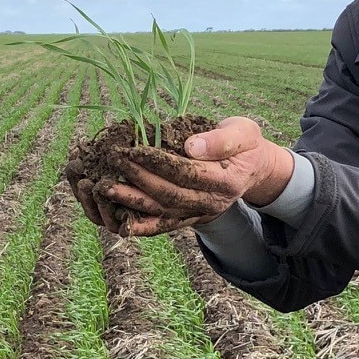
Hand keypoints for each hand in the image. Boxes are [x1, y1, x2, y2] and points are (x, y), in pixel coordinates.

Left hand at [101, 116, 294, 236]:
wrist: (253, 170)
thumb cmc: (245, 145)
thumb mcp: (244, 132)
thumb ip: (222, 139)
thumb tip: (191, 146)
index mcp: (226, 180)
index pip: (186, 172)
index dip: (158, 162)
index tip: (133, 149)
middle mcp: (212, 203)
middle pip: (169, 194)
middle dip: (138, 178)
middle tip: (113, 160)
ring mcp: (199, 214)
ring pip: (162, 212)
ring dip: (132, 201)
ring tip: (105, 188)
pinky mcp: (189, 219)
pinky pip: (163, 226)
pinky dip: (141, 226)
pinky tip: (119, 222)